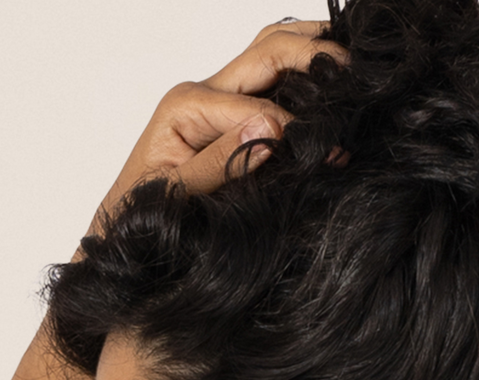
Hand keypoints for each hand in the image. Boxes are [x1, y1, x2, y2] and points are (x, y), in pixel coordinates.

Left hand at [96, 19, 343, 218]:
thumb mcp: (174, 195)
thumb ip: (219, 164)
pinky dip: (305, 72)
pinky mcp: (231, 114)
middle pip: (269, 51)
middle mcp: (203, 92)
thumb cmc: (143, 216)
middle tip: (354, 72)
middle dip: (314, 55)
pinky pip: (273, 79)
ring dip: (312, 50)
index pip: (258, 106)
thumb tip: (270, 131)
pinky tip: (333, 81)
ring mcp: (218, 99)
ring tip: (352, 62)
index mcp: (187, 105)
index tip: (326, 152)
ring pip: (272, 53)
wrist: (124, 231)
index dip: (295, 127)